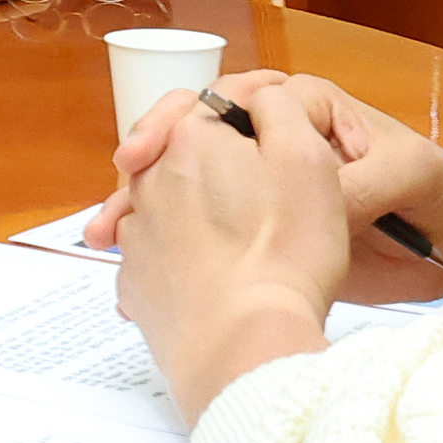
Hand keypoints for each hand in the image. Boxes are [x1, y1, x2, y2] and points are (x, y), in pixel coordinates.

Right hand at [91, 71, 442, 303]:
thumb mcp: (407, 176)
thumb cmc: (437, 190)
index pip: (227, 98)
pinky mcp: (260, 232)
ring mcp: (261, 189)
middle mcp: (272, 142)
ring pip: (185, 187)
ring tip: (108, 236)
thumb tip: (310, 203)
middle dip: (144, 159)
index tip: (161, 146)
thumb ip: (360, 184)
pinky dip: (166, 249)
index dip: (187, 117)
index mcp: (302, 109)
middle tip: (121, 184)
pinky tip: (135, 269)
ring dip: (141, 208)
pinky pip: (203, 233)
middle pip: (189, 138)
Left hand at [109, 77, 350, 418]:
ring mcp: (137, 233)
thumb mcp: (307, 158)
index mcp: (192, 139)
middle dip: (216, 165)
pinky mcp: (135, 282)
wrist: (242, 345)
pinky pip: (155, 255)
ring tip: (237, 238)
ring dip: (194, 210)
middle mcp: (150, 179)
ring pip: (164, 203)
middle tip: (255, 188)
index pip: (216, 105)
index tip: (277, 142)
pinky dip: (179, 257)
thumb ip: (282, 108)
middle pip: (184, 153)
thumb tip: (262, 97)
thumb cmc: (283, 255)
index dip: (254, 121)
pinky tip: (212, 275)